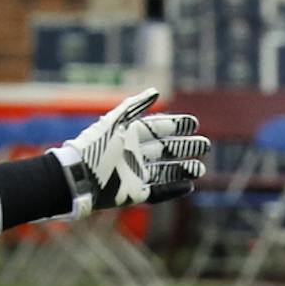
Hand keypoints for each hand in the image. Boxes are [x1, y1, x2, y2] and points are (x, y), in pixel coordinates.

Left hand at [54, 90, 208, 216]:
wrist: (79, 177)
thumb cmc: (95, 147)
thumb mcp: (115, 122)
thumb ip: (135, 107)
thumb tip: (156, 92)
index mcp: (129, 135)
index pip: (157, 128)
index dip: (176, 125)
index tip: (194, 123)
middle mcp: (134, 154)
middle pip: (165, 149)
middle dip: (185, 147)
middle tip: (205, 145)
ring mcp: (135, 174)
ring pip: (165, 171)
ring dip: (183, 169)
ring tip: (200, 168)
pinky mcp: (135, 193)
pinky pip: (159, 191)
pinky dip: (175, 189)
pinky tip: (189, 185)